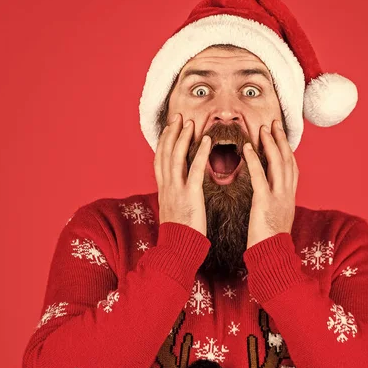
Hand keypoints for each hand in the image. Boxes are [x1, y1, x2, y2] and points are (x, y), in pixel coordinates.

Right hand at [154, 113, 211, 236]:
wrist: (176, 250)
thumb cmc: (178, 235)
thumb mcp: (173, 213)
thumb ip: (175, 198)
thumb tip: (178, 192)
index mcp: (163, 191)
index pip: (160, 160)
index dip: (164, 142)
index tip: (169, 128)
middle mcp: (167, 187)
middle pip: (165, 153)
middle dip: (171, 133)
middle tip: (178, 117)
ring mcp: (177, 191)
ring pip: (176, 157)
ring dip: (183, 137)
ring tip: (190, 123)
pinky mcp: (191, 196)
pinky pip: (195, 171)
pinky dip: (200, 154)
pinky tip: (207, 141)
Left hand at [243, 119, 298, 249]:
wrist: (272, 257)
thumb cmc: (270, 242)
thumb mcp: (276, 220)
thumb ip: (274, 205)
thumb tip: (269, 197)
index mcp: (290, 198)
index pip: (292, 168)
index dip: (287, 150)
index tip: (280, 136)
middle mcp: (287, 195)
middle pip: (288, 160)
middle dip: (281, 140)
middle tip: (274, 123)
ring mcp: (278, 198)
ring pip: (278, 164)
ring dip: (270, 144)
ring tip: (263, 129)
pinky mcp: (264, 203)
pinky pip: (260, 177)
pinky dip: (255, 160)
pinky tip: (248, 148)